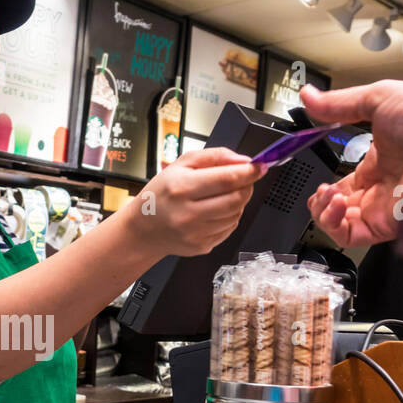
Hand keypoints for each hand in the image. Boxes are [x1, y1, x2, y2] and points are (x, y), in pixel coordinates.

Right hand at [128, 146, 263, 257]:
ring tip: (223, 195)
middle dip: (247, 186)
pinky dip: (230, 217)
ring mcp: (195, 233)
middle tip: (244, 179)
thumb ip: (214, 156)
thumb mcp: (180, 164)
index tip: (259, 166)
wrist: (143, 229)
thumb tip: (243, 160)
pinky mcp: (201, 246)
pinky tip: (215, 211)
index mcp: (181, 188)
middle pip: (236, 198)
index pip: (227, 179)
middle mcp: (187, 213)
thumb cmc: (160, 195)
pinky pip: (229, 229)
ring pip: (236, 214)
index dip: (250, 172)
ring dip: (238, 202)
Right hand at [301, 80, 402, 246]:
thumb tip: (310, 97)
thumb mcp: (378, 98)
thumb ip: (338, 103)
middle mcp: (383, 189)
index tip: (318, 180)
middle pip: (340, 210)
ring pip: (341, 227)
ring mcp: (386, 207)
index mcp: (381, 164)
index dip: (326, 189)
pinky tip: (335, 204)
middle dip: (321, 204)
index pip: (345, 187)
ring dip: (323, 213)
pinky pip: (352, 236)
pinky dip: (334, 224)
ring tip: (326, 195)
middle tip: (320, 191)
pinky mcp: (390, 223)